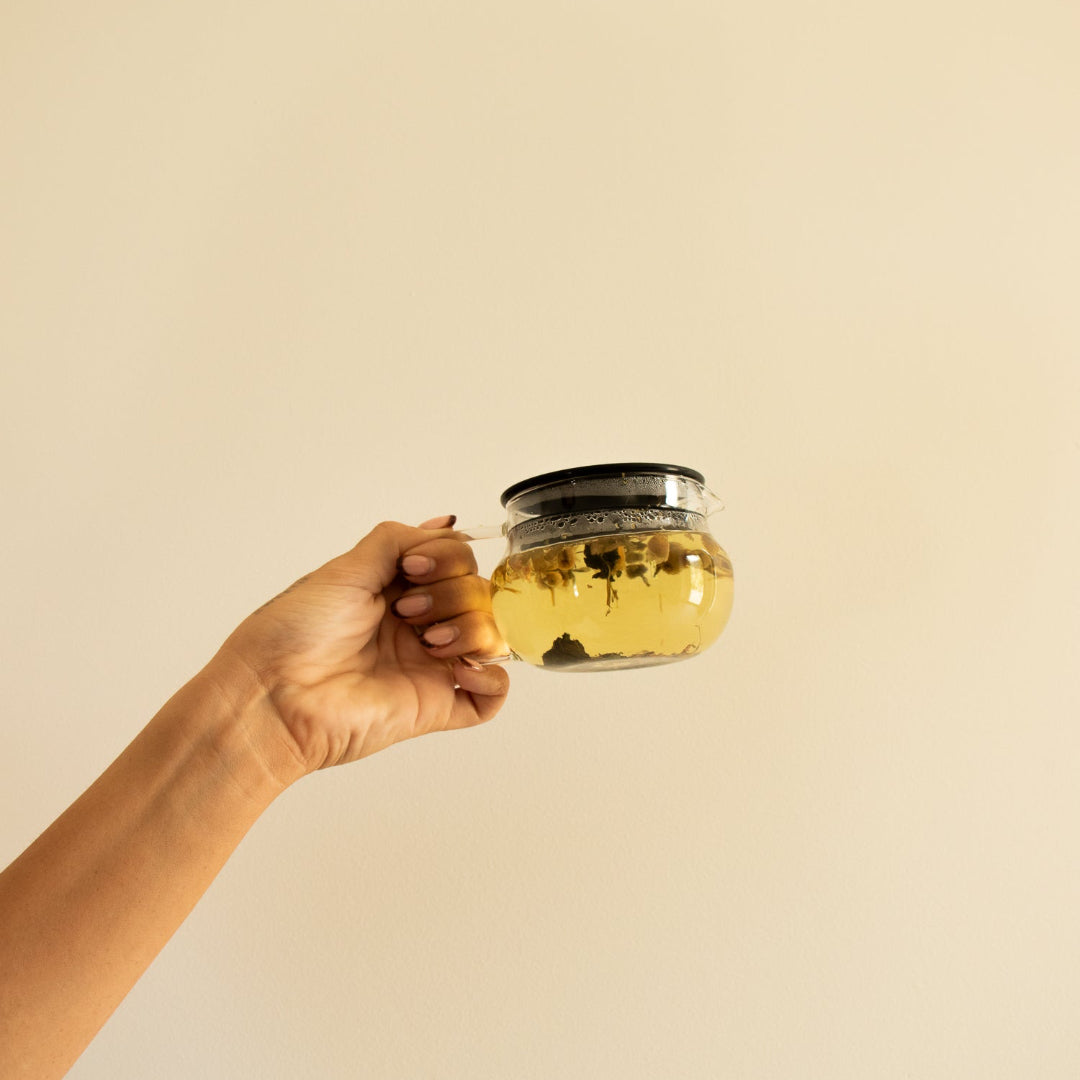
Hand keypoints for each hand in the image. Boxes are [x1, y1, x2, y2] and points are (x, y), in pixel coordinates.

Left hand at [211, 516, 509, 777]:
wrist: (273, 694)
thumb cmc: (295, 632)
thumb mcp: (346, 567)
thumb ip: (398, 540)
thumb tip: (444, 526)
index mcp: (398, 589)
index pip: (457, 560)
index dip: (446, 558)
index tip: (412, 568)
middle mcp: (419, 624)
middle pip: (479, 592)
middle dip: (452, 593)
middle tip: (405, 611)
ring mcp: (430, 666)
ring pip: (491, 635)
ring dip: (471, 628)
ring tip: (429, 642)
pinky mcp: (435, 706)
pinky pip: (490, 697)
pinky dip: (492, 679)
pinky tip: (462, 670)